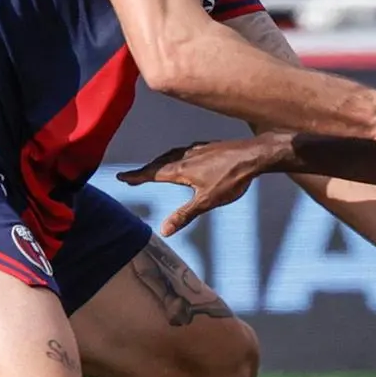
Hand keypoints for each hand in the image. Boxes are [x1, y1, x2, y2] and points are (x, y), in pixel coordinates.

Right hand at [120, 137, 279, 234]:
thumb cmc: (232, 179)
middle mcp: (186, 156)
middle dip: (146, 170)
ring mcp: (198, 149)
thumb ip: (184, 215)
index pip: (152, 173)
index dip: (136, 176)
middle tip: (134, 176)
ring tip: (154, 168)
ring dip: (160, 162)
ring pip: (172, 155)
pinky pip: (185, 151)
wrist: (254, 155)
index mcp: (181, 169)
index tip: (121, 177)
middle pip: (160, 163)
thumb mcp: (207, 201)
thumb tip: (164, 230)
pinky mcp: (209, 146)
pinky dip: (176, 156)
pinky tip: (183, 159)